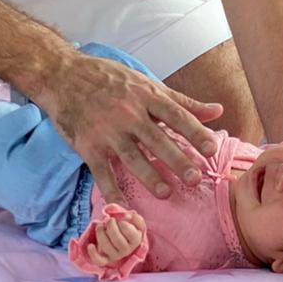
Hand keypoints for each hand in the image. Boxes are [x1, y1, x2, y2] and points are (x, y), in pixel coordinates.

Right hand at [32, 51, 223, 204]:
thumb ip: (183, 101)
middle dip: (177, 159)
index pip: (176, 116)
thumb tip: (218, 111)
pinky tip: (122, 206)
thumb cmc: (110, 79)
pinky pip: (102, 171)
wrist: (64, 75)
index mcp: (146, 96)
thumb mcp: (147, 83)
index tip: (212, 149)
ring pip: (132, 157)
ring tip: (166, 193)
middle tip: (195, 178)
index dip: (195, 132)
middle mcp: (129, 113)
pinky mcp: (88, 145)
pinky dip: (111, 190)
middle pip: (157, 139)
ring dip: (149, 177)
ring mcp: (107, 131)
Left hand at [86, 211, 146, 266]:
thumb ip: (133, 217)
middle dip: (111, 226)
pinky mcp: (105, 259)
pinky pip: (98, 260)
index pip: (129, 232)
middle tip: (109, 220)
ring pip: (106, 247)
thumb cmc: (128, 227)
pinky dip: (93, 254)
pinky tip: (90, 245)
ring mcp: (115, 255)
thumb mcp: (134, 220)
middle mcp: (126, 250)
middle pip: (117, 240)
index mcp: (135, 240)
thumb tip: (125, 216)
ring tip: (100, 226)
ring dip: (101, 233)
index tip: (119, 219)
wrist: (121, 237)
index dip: (122, 223)